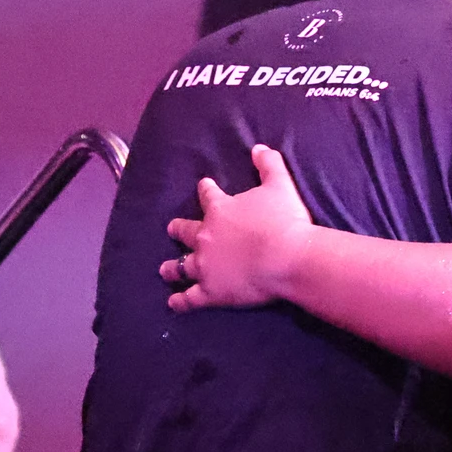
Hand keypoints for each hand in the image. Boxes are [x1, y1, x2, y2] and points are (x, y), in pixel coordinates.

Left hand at [162, 144, 312, 310]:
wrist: (286, 256)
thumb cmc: (284, 220)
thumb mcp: (280, 185)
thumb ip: (268, 165)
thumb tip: (259, 147)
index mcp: (220, 210)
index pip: (208, 195)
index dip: (206, 190)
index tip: (204, 186)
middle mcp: (205, 237)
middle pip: (186, 231)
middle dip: (179, 229)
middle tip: (173, 229)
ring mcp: (205, 266)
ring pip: (181, 266)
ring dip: (172, 268)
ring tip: (165, 270)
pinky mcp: (211, 291)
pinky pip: (190, 298)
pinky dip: (180, 301)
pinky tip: (173, 304)